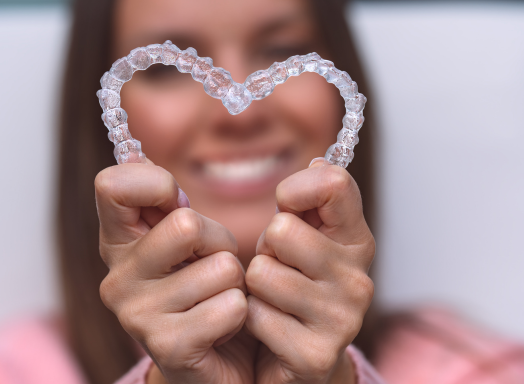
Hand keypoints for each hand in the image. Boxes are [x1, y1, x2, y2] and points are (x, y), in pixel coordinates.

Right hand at [95, 162, 256, 383]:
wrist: (218, 361)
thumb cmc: (204, 290)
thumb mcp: (184, 241)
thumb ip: (164, 202)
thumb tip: (136, 155)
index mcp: (117, 243)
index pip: (111, 186)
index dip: (156, 184)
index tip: (176, 205)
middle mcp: (117, 279)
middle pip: (186, 224)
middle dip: (219, 242)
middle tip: (212, 265)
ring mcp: (138, 316)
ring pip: (221, 268)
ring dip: (235, 283)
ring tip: (218, 299)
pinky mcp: (169, 348)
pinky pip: (232, 306)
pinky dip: (242, 314)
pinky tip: (224, 328)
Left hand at [245, 159, 375, 383]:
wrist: (296, 359)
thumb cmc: (294, 287)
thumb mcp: (302, 238)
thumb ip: (311, 201)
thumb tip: (319, 160)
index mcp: (357, 242)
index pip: (334, 184)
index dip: (296, 188)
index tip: (287, 206)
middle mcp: (358, 279)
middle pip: (282, 230)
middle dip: (266, 249)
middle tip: (278, 268)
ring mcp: (342, 319)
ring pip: (262, 273)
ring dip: (255, 287)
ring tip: (273, 299)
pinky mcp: (315, 354)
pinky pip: (254, 314)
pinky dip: (250, 319)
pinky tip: (270, 328)